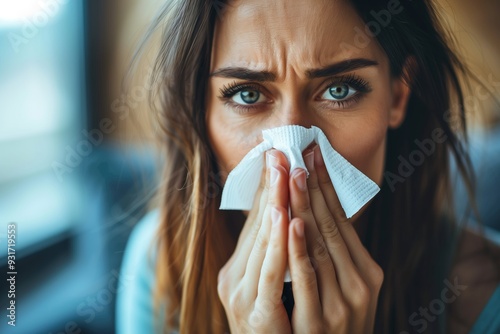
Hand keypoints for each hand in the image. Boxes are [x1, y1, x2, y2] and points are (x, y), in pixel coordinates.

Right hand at [218, 149, 291, 332]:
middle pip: (257, 226)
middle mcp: (232, 280)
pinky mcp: (256, 315)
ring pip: (262, 244)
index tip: (277, 157)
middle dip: (271, 187)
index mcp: (235, 270)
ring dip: (275, 204)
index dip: (266, 189)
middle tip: (281, 153)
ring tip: (283, 173)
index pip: (253, 222)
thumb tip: (286, 215)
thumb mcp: (267, 288)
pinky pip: (271, 274)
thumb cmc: (275, 330)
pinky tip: (287, 217)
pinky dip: (279, 244)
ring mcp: (241, 296)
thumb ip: (273, 256)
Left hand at [287, 145, 383, 332]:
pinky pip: (307, 279)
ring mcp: (342, 303)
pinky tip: (292, 222)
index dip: (326, 185)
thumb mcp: (345, 286)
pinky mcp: (320, 323)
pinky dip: (300, 249)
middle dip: (312, 187)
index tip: (313, 154)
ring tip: (293, 174)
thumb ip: (334, 255)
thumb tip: (314, 213)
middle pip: (330, 226)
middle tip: (300, 153)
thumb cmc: (335, 323)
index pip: (342, 219)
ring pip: (319, 246)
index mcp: (366, 271)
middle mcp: (359, 284)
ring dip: (303, 207)